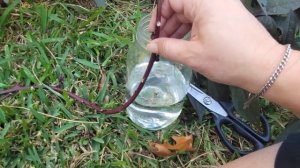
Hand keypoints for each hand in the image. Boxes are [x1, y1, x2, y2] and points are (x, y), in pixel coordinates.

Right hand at [147, 0, 285, 92]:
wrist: (263, 66)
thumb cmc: (227, 60)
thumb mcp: (193, 55)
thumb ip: (167, 48)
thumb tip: (150, 46)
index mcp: (203, 2)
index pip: (171, 0)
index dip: (158, 16)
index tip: (154, 34)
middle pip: (182, 5)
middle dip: (168, 24)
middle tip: (161, 43)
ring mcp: (223, 5)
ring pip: (192, 12)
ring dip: (179, 27)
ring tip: (172, 46)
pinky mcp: (229, 14)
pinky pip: (204, 16)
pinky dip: (192, 28)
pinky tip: (187, 43)